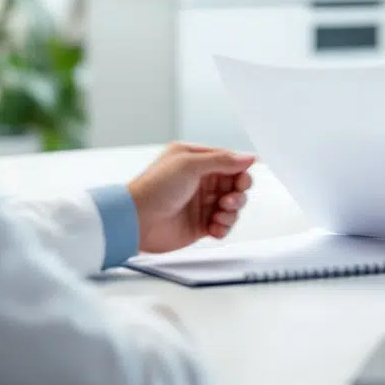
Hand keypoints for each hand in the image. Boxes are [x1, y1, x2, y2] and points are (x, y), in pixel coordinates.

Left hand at [128, 143, 255, 253]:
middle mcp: (200, 180)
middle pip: (235, 184)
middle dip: (238, 192)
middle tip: (229, 198)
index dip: (240, 170)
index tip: (242, 179)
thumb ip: (222, 160)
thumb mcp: (190, 164)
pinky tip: (214, 227)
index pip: (229, 161)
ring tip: (219, 213)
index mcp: (196, 160)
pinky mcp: (201, 224)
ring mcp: (201, 203)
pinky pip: (224, 225)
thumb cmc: (155, 188)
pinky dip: (224, 227)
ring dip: (232, 211)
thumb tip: (248, 157)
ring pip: (233, 205)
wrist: (137, 220)